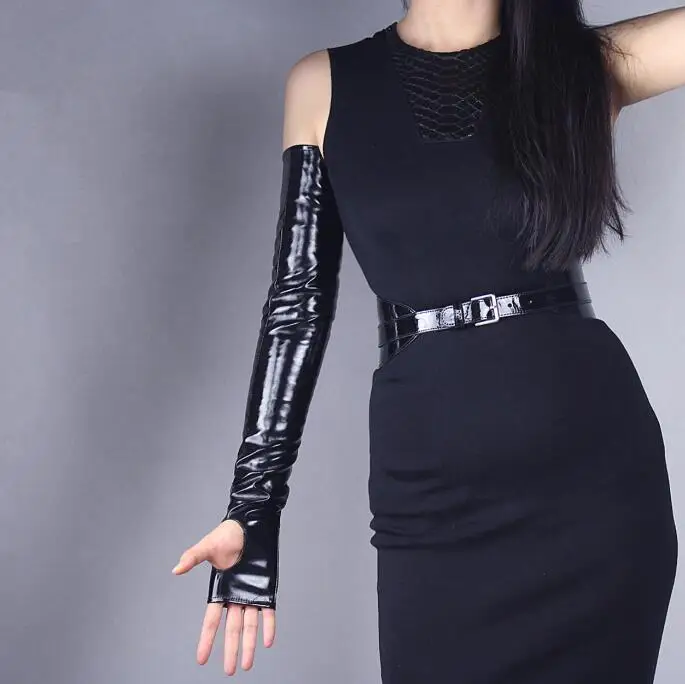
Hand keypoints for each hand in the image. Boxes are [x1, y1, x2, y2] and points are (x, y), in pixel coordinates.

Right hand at [172, 520, 276, 673]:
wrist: (250, 524)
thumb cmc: (227, 534)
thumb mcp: (207, 546)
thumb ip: (192, 557)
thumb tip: (176, 569)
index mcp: (220, 590)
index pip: (211, 621)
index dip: (206, 640)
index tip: (200, 659)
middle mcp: (235, 596)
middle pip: (231, 628)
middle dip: (230, 650)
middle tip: (229, 671)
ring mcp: (251, 593)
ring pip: (249, 624)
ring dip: (249, 644)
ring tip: (247, 664)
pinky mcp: (266, 588)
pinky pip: (267, 610)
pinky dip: (268, 625)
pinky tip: (269, 640)